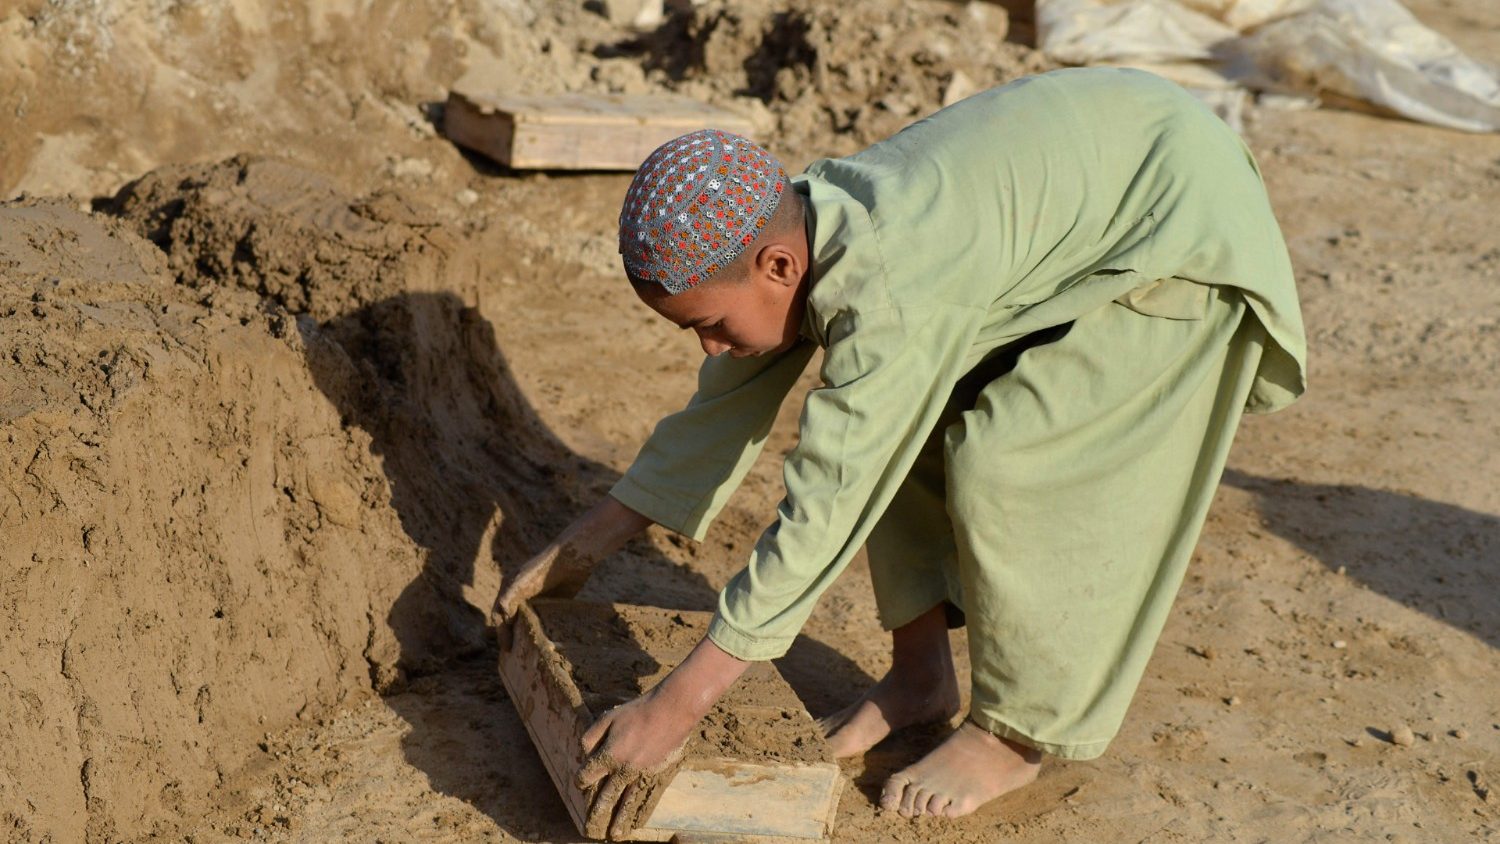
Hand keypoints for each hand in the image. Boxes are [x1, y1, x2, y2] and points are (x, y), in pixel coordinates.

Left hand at [492, 497, 652, 639]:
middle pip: (501, 615)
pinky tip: (508, 629)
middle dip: (504, 634)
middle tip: (509, 652)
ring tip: (508, 646)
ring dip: (502, 630)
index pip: (509, 614)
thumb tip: (557, 632)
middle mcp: (512, 586)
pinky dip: (505, 615)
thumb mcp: (557, 597)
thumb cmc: (571, 573)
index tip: (514, 648)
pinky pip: (504, 601)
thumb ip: (550, 609)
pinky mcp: (516, 581)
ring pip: (499, 611)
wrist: (574, 554)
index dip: (510, 631)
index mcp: (521, 590)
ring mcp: (512, 583)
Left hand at [576, 688, 695, 838]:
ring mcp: (642, 773)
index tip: (581, 781)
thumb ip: (592, 736)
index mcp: (609, 754)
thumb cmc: (638, 711)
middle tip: (589, 828)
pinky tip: (637, 820)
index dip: (582, 779)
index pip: (588, 775)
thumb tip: (584, 752)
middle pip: (606, 795)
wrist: (672, 710)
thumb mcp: (608, 717)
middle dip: (597, 812)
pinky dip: (640, 810)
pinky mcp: (657, 773)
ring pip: (627, 801)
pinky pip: (646, 796)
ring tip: (614, 834)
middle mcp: (624, 769)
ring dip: (619, 819)